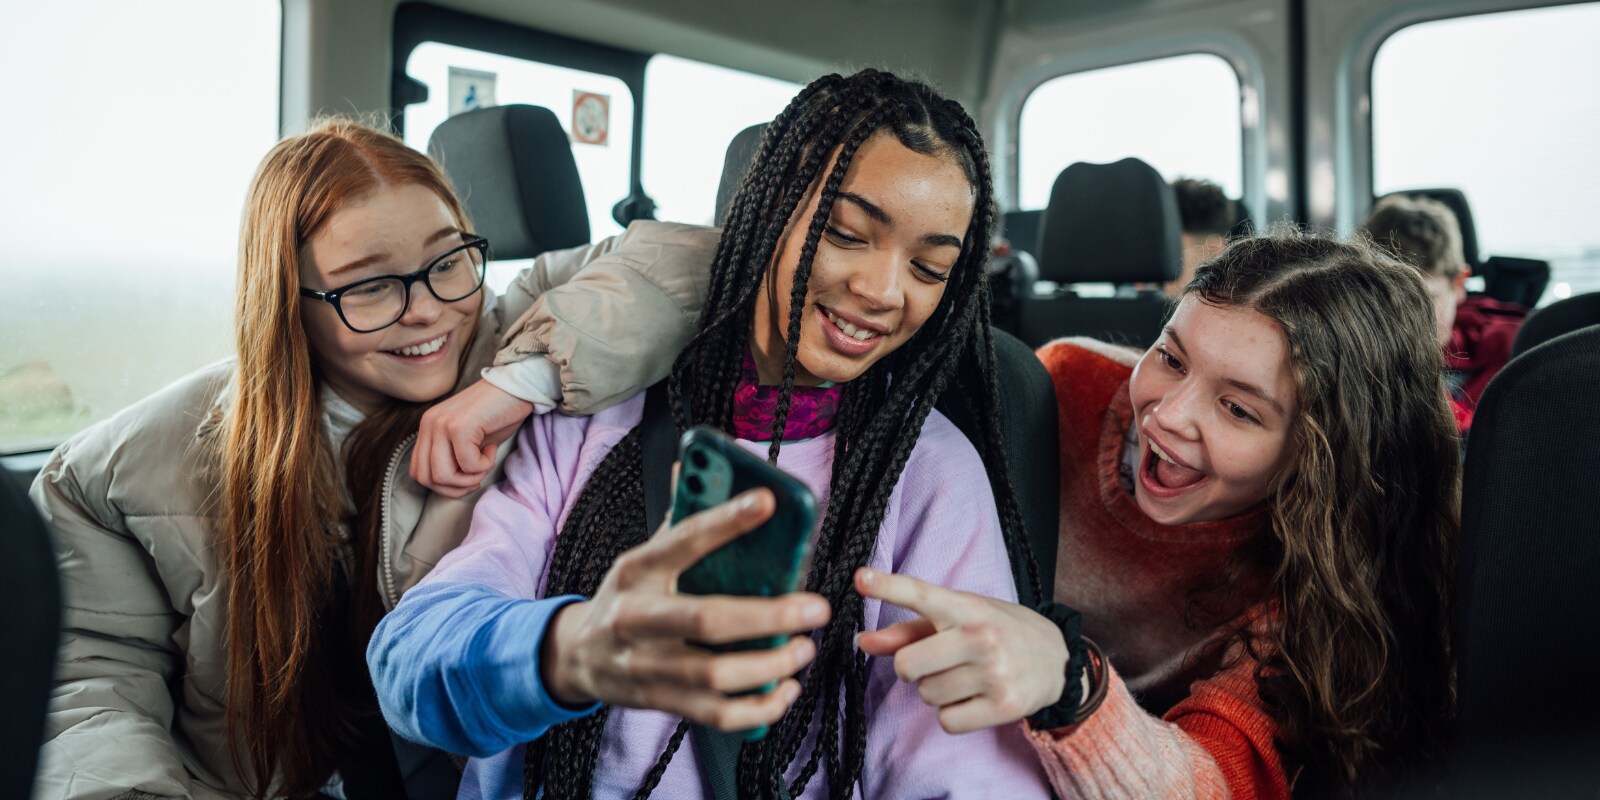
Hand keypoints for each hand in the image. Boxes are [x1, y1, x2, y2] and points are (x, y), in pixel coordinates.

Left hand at [411, 380, 533, 497]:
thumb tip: (450, 486)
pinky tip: (492, 448)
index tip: (467, 477)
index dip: (443, 486)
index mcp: (428, 428)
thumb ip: (451, 458)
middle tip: (477, 475)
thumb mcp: (467, 440)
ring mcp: (441, 425)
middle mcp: (429, 425)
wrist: (517, 387)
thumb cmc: (497, 414)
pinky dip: (484, 465)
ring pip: (442, 476)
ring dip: (469, 479)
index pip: (418, 472)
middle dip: (455, 487)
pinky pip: (468, 464)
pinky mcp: (459, 426)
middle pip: (426, 479)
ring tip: (485, 462)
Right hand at [542, 489, 831, 731]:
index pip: (682, 541)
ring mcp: (645, 666)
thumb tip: (695, 466)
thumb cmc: (625, 597)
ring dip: (770, 664)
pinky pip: (715, 714)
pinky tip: (784, 688)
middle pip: (706, 619)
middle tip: (815, 609)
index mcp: (636, 570)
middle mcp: (635, 618)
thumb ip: (678, 519)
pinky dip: (758, 708)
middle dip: (770, 615)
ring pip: (715, 674)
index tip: (768, 502)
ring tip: (803, 648)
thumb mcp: (642, 556)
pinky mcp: (659, 702)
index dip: (726, 521)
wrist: (575, 657)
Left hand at [854, 567, 1066, 733]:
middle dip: (911, 668)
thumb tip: (863, 642)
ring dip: (935, 691)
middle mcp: (981, 637)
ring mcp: (994, 673)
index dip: (889, 586)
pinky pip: (947, 720)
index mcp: (968, 607)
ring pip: (927, 694)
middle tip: (935, 661)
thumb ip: (909, 629)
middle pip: (908, 665)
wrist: (1059, 659)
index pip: (921, 594)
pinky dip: (952, 714)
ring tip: (964, 677)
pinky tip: (974, 698)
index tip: (861, 578)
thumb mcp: (961, 617)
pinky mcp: (1004, 706)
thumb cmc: (999, 631)